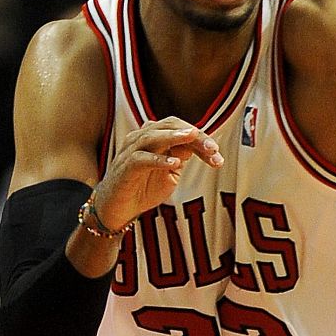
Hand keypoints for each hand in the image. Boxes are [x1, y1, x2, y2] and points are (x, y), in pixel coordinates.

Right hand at [93, 117, 225, 230]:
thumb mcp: (170, 171)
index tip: (218, 153)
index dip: (201, 138)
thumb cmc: (144, 187)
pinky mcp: (124, 167)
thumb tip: (202, 146)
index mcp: (155, 138)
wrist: (118, 208)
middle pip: (169, 126)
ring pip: (152, 136)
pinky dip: (158, 160)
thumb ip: (182, 156)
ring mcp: (131, 151)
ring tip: (192, 138)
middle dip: (192, 134)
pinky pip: (140, 159)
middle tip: (212, 146)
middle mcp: (142, 139)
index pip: (181, 129)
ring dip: (174, 137)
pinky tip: (174, 163)